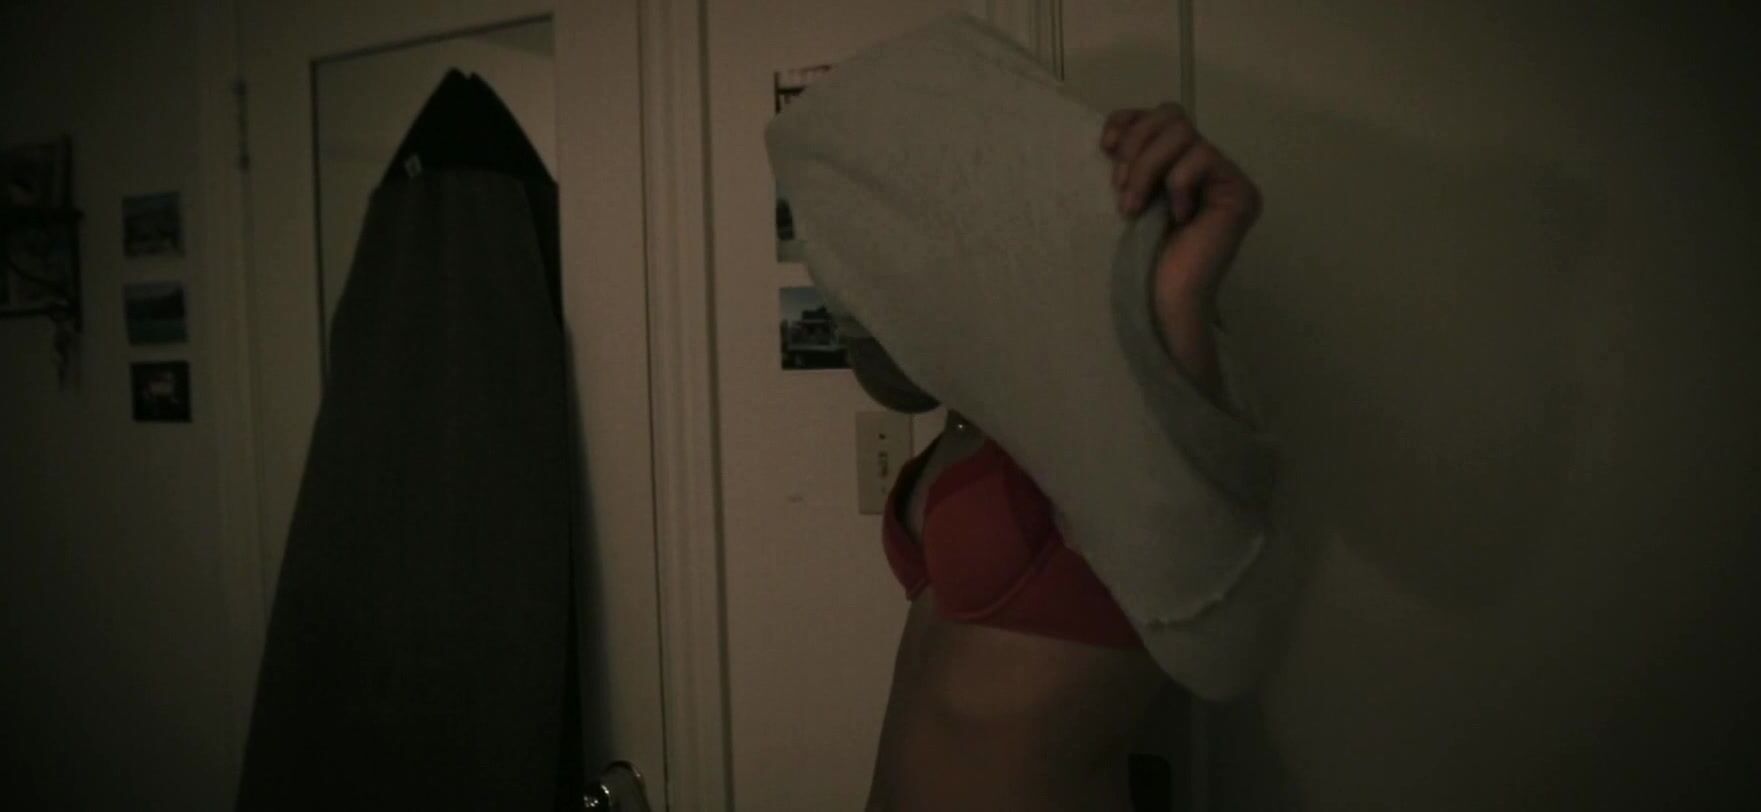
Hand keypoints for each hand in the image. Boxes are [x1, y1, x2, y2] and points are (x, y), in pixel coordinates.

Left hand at [1102, 103, 1260, 398]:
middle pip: (1172, 114)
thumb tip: (1114, 130)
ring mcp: (1228, 178)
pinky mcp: (1241, 193)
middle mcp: (1209, 167)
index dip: (1129, 121)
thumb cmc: (1138, 256)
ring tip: (1133, 207)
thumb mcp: (1127, 194)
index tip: (1104, 147)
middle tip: (1120, 190)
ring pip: (1183, 132)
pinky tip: (1175, 217)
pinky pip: (1202, 158)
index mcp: (1181, 163)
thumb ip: (1131, 158)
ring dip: (1147, 167)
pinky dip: (1177, 183)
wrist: (1159, 300)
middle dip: (1136, 147)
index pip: (1160, 115)